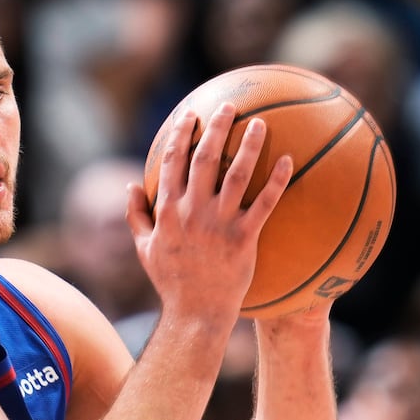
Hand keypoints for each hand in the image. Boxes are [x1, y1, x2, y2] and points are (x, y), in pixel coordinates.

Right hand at [130, 103, 294, 328]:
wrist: (195, 314)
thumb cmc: (170, 281)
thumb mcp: (144, 248)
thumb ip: (135, 215)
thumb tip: (130, 185)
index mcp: (168, 211)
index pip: (173, 163)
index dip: (182, 135)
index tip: (190, 115)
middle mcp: (192, 212)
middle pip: (205, 159)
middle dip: (217, 128)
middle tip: (230, 106)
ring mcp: (219, 224)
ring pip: (237, 174)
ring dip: (249, 145)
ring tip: (260, 123)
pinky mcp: (244, 238)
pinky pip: (264, 204)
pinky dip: (277, 181)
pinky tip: (289, 160)